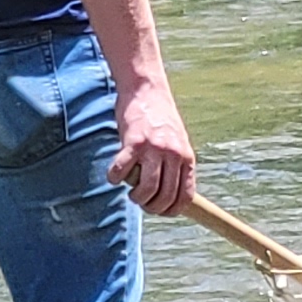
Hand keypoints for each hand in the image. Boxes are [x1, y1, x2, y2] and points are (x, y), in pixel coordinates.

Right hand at [110, 79, 196, 216]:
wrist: (146, 89)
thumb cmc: (160, 118)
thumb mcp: (178, 142)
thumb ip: (176, 165)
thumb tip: (171, 195)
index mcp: (187, 157)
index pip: (185, 196)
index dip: (171, 210)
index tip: (160, 211)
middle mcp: (173, 154)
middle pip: (165, 197)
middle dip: (151, 207)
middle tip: (141, 202)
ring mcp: (154, 148)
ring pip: (146, 189)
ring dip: (136, 197)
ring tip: (130, 191)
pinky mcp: (133, 142)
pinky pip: (122, 171)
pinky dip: (115, 178)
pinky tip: (114, 176)